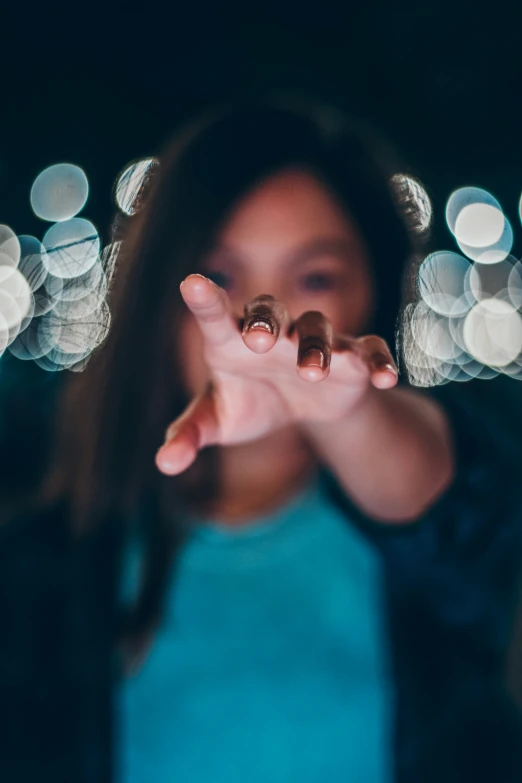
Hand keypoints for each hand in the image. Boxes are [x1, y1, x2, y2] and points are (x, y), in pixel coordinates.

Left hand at [155, 274, 397, 474]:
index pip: (217, 317)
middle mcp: (275, 332)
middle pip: (272, 312)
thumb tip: (164, 463)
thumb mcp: (219, 420)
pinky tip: (385, 378)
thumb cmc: (250, 402)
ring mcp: (315, 342)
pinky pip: (369, 350)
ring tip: (311, 374)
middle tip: (260, 341)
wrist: (301, 408)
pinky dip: (377, 361)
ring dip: (316, 348)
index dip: (206, 302)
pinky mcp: (352, 359)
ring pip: (318, 330)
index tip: (193, 284)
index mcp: (233, 339)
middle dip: (268, 323)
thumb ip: (190, 434)